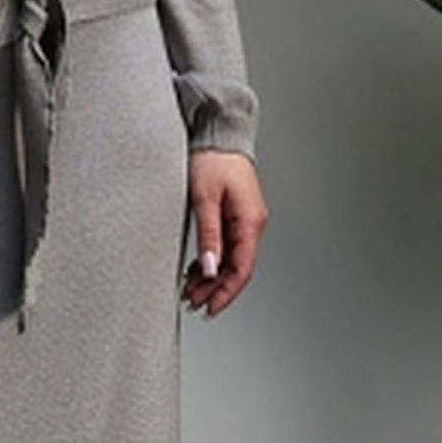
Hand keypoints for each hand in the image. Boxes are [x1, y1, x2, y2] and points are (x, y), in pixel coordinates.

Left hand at [180, 150, 266, 317]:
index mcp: (250, 221)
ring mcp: (244, 219)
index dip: (226, 293)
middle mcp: (252, 223)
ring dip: (211, 277)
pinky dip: (211, 261)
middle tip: (193, 303)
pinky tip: (196, 271)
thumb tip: (211, 269)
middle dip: (215, 290)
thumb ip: (208, 236)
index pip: (242, 269)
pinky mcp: (234, 215)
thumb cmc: (213, 159)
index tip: (210, 308)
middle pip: (237, 268)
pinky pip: (226, 246)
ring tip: (189, 291)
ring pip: (231, 259)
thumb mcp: (205, 199)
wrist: (218, 134)